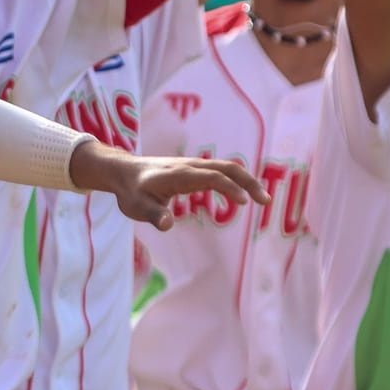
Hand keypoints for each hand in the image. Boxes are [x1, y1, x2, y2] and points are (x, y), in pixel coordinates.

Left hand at [69, 140, 268, 230]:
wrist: (123, 172)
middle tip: (265, 201)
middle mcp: (189, 166)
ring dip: (246, 180)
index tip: (245, 202)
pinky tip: (244, 194)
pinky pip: (220, 170)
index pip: (210, 177)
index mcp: (178, 175)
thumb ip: (152, 215)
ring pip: (226, 167)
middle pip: (225, 168)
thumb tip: (167, 225)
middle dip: (248, 182)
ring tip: (262, 199)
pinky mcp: (195, 168)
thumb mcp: (135, 208)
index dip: (229, 188)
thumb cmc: (131, 192)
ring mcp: (193, 164)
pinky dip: (237, 179)